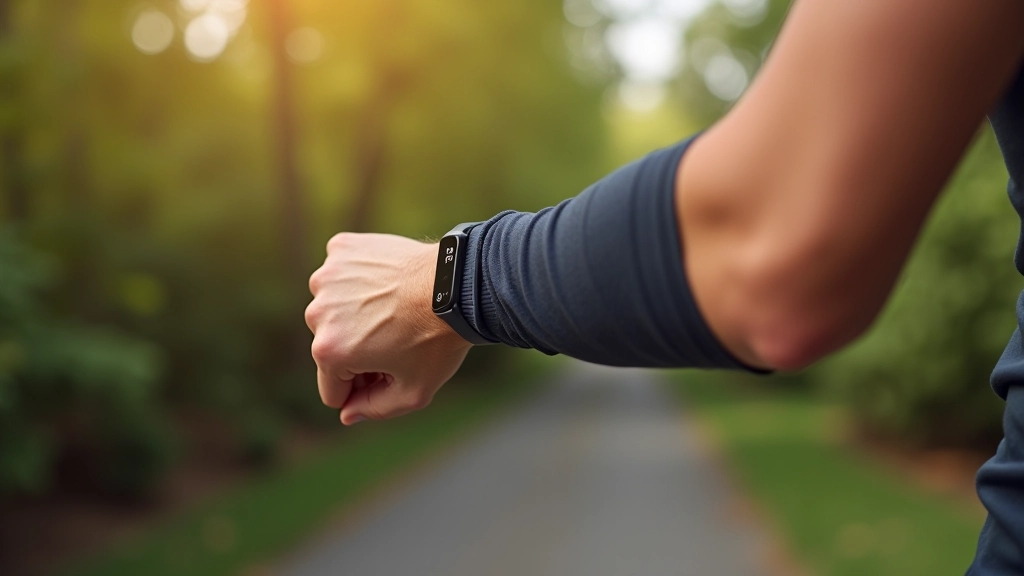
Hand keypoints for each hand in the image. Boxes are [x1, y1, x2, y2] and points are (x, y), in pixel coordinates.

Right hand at [305, 233, 471, 424]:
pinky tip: (388, 283)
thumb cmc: (437, 340)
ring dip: (354, 312)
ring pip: (334, 308)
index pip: (332, 390)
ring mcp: (328, 277)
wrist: (458, 283)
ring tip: (393, 309)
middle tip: (397, 339)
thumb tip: (347, 414)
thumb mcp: (413, 392)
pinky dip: (359, 279)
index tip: (388, 375)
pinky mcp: (341, 248)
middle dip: (357, 350)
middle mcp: (318, 313)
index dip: (361, 390)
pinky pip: (342, 273)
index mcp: (329, 352)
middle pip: (330, 348)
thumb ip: (374, 410)